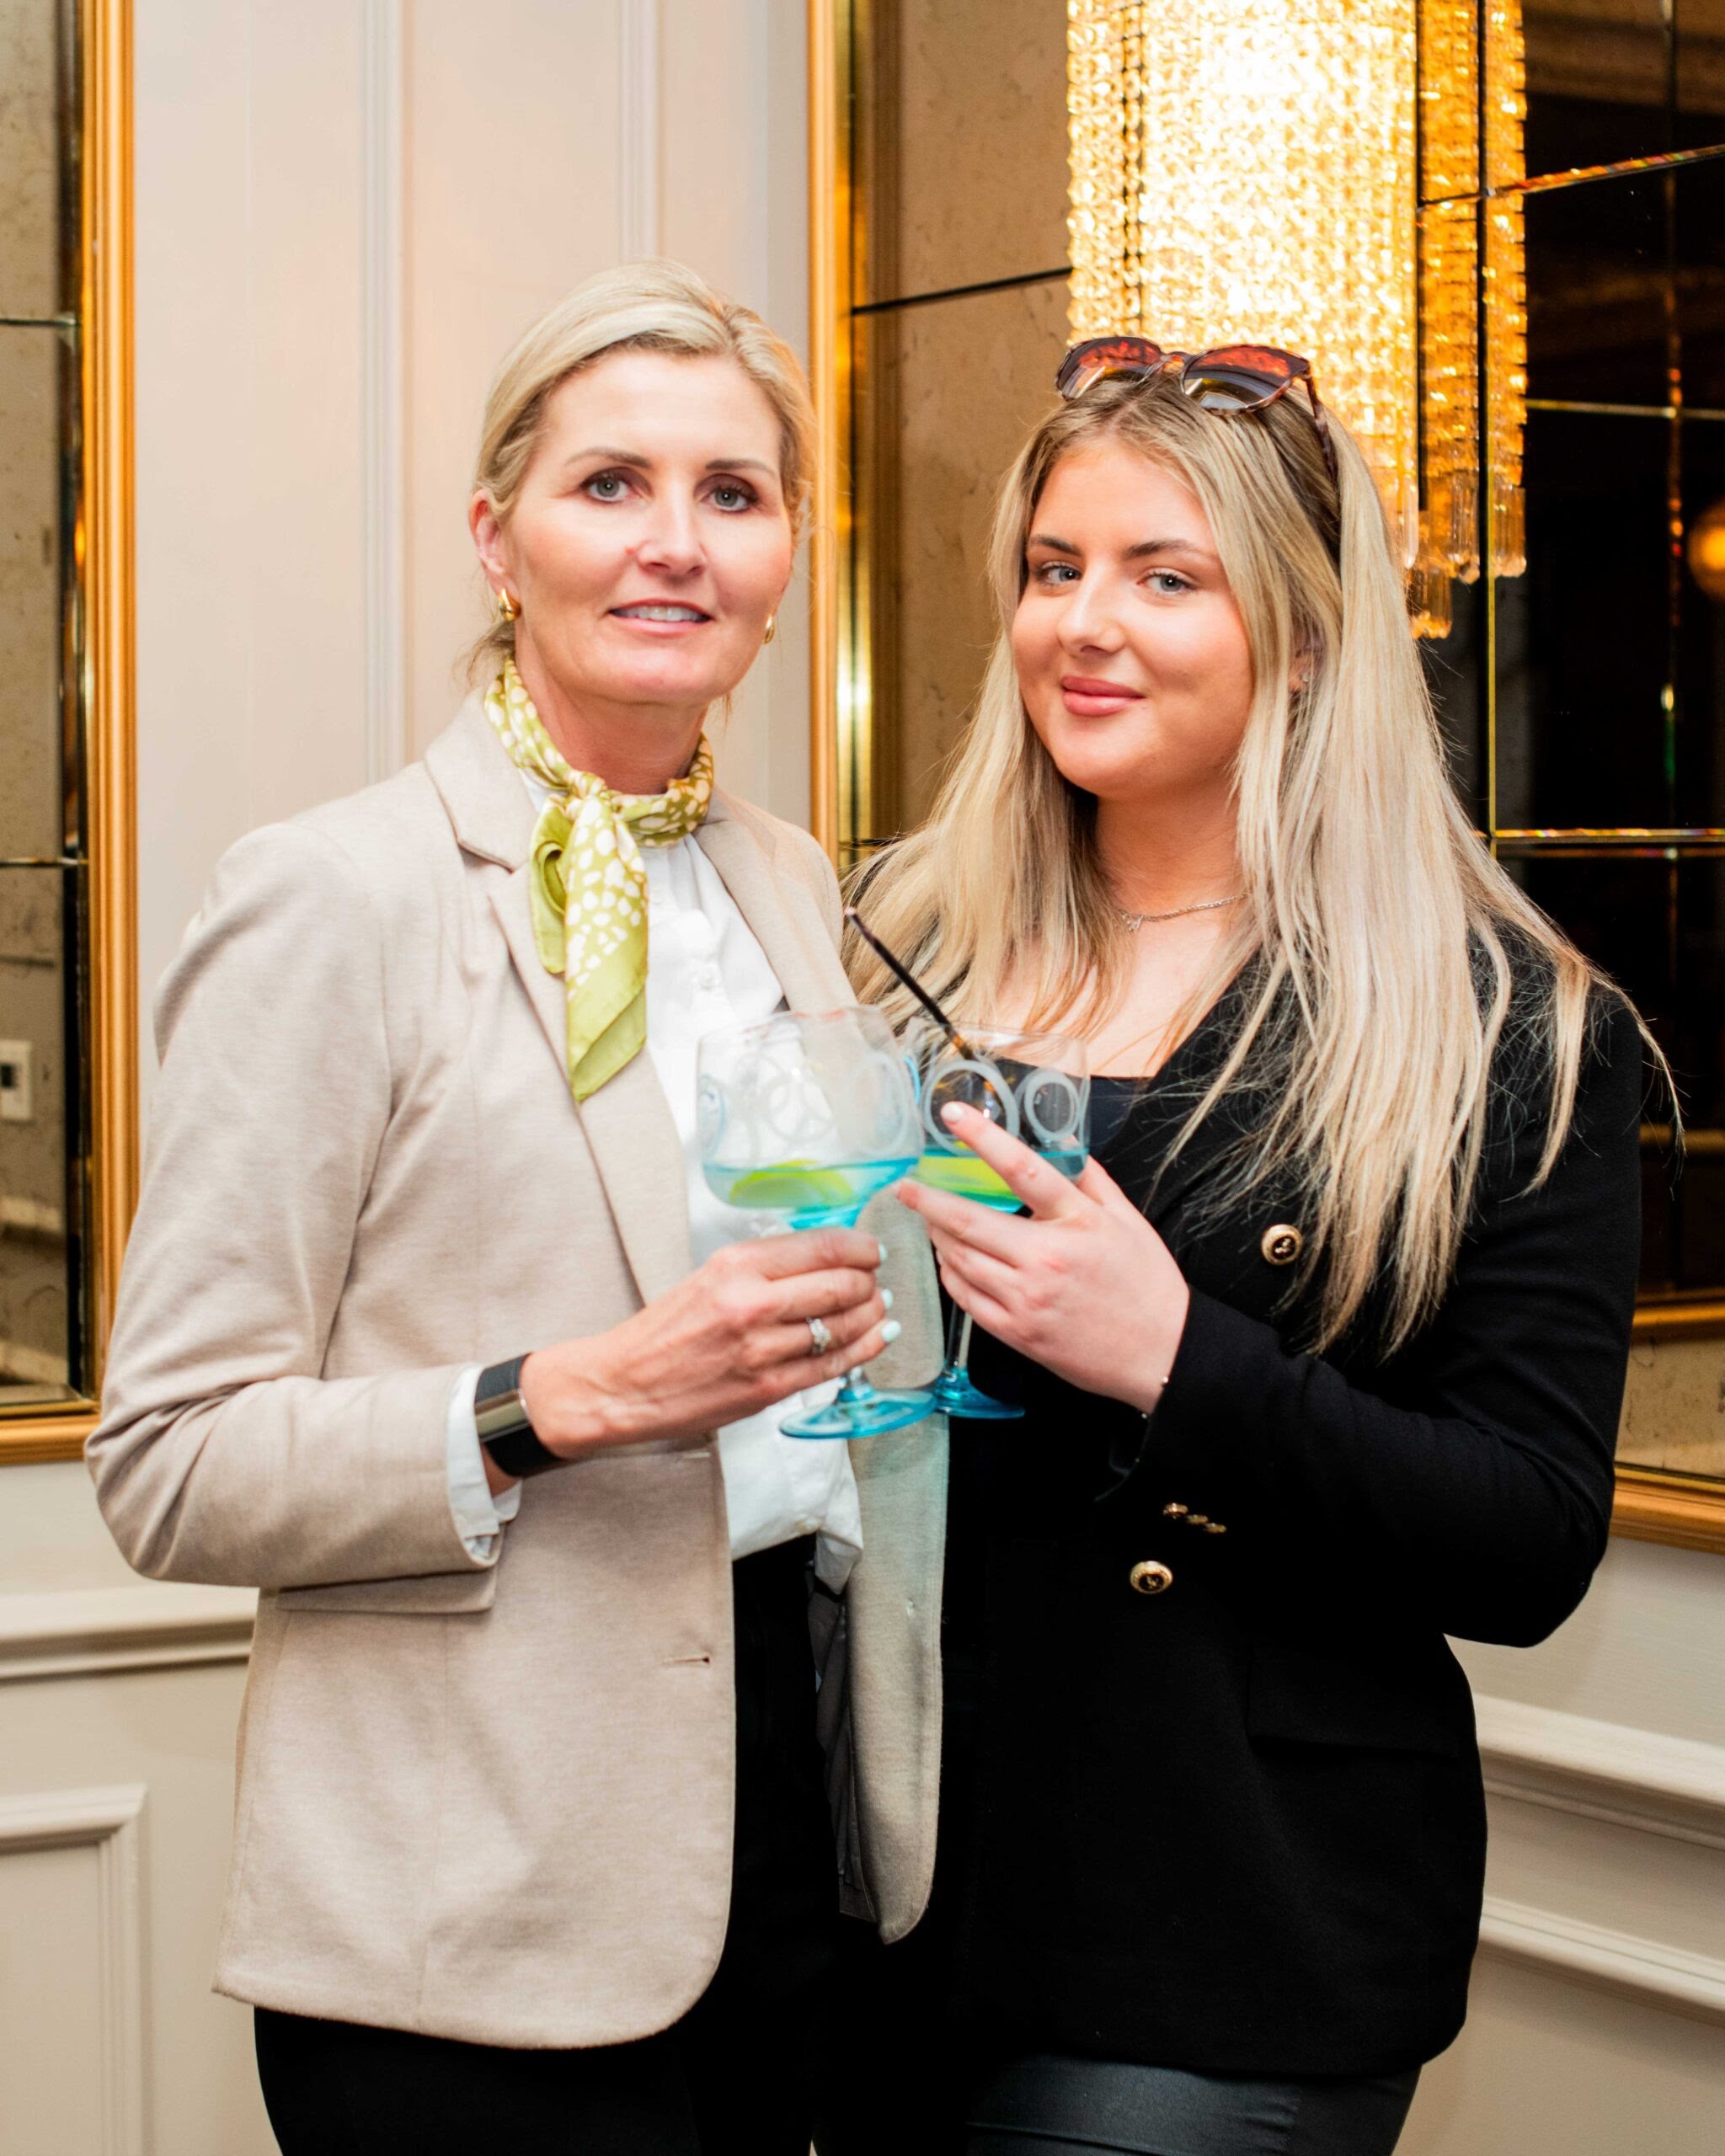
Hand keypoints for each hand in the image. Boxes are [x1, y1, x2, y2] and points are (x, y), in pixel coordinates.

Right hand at [517, 1228, 896, 1463]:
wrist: (624, 1384)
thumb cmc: (665, 1330)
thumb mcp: (709, 1276)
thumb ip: (765, 1267)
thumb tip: (827, 1260)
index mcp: (736, 1265)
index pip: (823, 1246)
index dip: (861, 1247)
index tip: (872, 1250)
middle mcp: (752, 1302)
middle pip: (843, 1284)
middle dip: (870, 1282)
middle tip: (875, 1282)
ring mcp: (762, 1349)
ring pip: (844, 1326)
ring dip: (872, 1315)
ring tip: (877, 1308)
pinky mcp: (768, 1388)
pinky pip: (833, 1366)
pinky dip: (863, 1350)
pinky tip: (873, 1339)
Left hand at [896, 1102, 1188, 1413]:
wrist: (1162, 1353)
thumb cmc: (1147, 1284)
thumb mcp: (1128, 1220)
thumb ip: (1091, 1179)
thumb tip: (1062, 1142)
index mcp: (1077, 1223)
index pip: (1021, 1169)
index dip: (982, 1137)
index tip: (952, 1115)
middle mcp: (1045, 1259)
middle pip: (968, 1221)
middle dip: (927, 1200)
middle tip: (904, 1187)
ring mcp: (1026, 1299)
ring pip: (960, 1260)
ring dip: (937, 1237)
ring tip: (930, 1220)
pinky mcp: (1016, 1332)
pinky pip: (966, 1298)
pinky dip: (951, 1274)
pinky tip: (950, 1260)